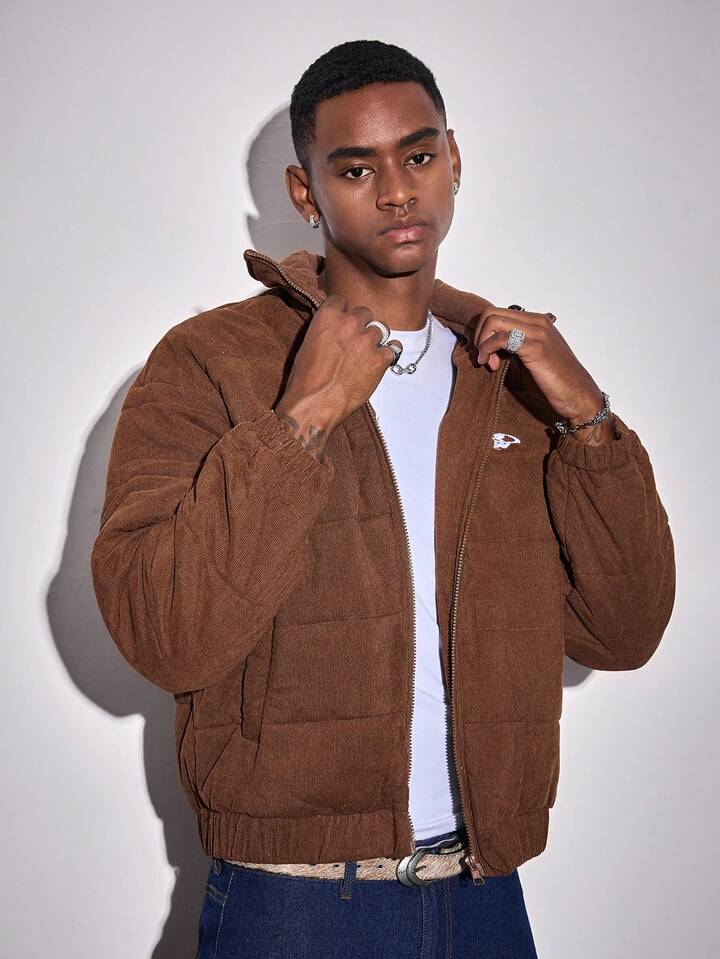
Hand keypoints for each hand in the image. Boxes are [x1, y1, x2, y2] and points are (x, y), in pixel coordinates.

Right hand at [277, 294, 402, 429]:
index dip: (344, 312)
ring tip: (364, 357)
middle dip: (361, 325)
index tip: (343, 323)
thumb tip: (334, 326)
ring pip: (380, 330)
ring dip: (374, 341)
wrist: (314, 404)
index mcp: (328, 316)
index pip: (343, 300)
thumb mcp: (308, 343)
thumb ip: (325, 328)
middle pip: (365, 313)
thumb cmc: (305, 379)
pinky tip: (377, 364)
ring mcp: (367, 340)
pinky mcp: (380, 359)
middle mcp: (350, 323)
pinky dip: (387, 356)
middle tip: (354, 343)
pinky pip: (393, 349)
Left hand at [473, 306, 614, 442]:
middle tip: (484, 358)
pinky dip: (488, 351)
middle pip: (491, 313)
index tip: (488, 354)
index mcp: (538, 322)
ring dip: (482, 343)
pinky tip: (494, 366)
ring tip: (489, 363)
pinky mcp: (535, 348)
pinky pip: (500, 339)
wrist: (578, 396)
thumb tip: (492, 344)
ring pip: (493, 321)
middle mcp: (538, 322)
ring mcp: (537, 333)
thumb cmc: (555, 381)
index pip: (498, 312)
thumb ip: (515, 345)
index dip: (485, 333)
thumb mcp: (531, 357)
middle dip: (479, 336)